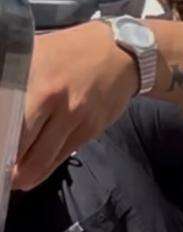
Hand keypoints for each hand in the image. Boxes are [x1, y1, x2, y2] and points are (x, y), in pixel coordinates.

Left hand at [15, 22, 135, 190]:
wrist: (122, 53)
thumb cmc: (71, 50)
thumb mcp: (36, 53)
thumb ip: (14, 77)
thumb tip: (1, 102)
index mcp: (40, 85)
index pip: (11, 124)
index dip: (2, 146)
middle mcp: (59, 104)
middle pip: (26, 146)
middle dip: (10, 166)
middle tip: (1, 174)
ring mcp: (77, 120)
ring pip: (46, 157)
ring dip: (27, 174)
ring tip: (15, 181)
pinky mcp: (91, 130)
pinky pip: (64, 154)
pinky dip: (47, 167)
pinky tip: (34, 174)